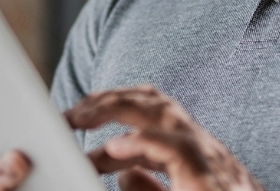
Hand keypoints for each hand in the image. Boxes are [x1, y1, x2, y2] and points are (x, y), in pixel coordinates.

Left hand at [65, 85, 262, 190]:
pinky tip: (114, 150)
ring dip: (115, 109)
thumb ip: (151, 189)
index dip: (112, 109)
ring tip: (80, 118)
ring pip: (162, 113)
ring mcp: (209, 159)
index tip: (76, 125)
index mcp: (193, 151)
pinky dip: (141, 145)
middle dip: (109, 98)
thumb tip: (123, 175)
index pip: (152, 113)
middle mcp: (202, 147)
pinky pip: (174, 150)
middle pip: (154, 101)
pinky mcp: (209, 179)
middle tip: (70, 113)